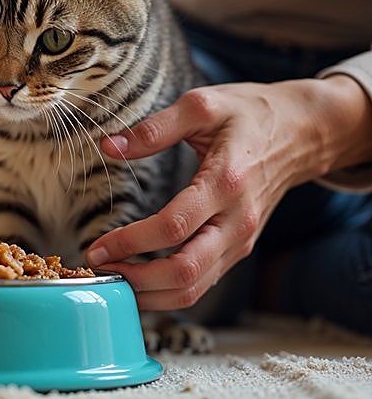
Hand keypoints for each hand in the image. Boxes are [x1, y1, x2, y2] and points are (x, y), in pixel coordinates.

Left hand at [85, 75, 371, 310]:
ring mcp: (241, 240)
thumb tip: (108, 146)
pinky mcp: (238, 249)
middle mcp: (238, 220)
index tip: (97, 247)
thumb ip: (153, 128)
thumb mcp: (201, 105)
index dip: (131, 243)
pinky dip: (167, 291)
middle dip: (136, 279)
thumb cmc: (248, 116)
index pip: (174, 227)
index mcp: (226, 182)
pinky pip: (202, 284)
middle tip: (99, 270)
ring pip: (194, 288)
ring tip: (112, 280)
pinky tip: (137, 281)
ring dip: (149, 293)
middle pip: (185, 271)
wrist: (301, 133)